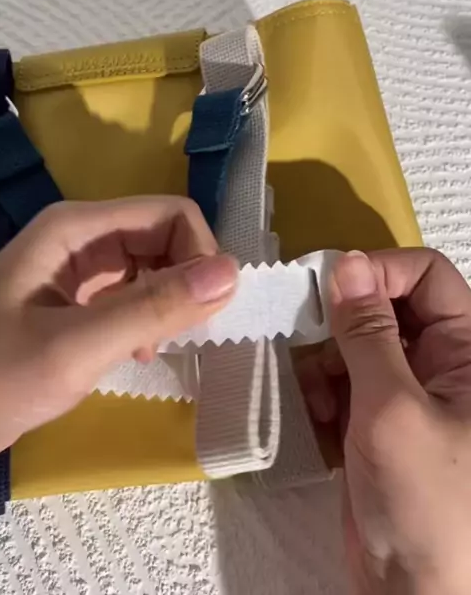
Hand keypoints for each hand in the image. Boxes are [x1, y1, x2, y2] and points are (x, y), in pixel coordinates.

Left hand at [0, 197, 236, 454]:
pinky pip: (132, 292)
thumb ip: (152, 309)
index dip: (200, 255)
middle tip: (184, 335)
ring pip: (152, 266)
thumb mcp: (74, 348)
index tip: (206, 313)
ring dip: (170, 303)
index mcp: (77, 228)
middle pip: (164, 237)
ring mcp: (77, 267)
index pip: (170, 215)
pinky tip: (139, 353)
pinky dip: (148, 319)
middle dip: (187, 281)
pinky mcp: (75, 299)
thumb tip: (233, 272)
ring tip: (156, 348)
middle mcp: (81, 236)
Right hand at [299, 249, 470, 594]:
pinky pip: (344, 382)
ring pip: (356, 343)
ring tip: (317, 398)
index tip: (328, 291)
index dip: (378, 272)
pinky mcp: (378, 421)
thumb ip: (367, 332)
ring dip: (326, 363)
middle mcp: (442, 363)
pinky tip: (318, 420)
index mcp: (467, 351)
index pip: (426, 276)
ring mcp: (408, 393)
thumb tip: (347, 263)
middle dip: (342, 323)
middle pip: (385, 306)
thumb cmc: (425, 502)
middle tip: (309, 345)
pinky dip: (324, 393)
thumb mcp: (393, 408)